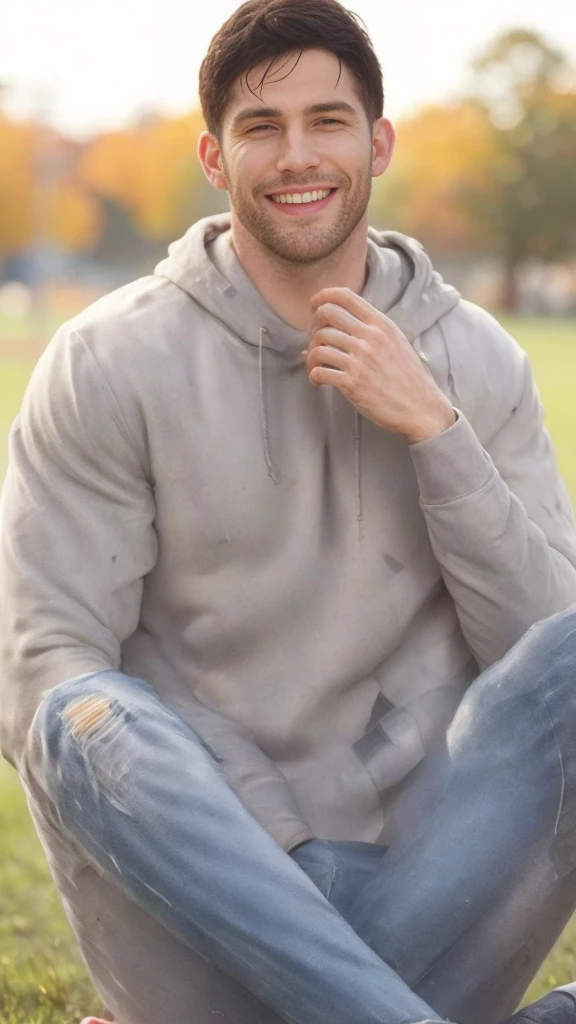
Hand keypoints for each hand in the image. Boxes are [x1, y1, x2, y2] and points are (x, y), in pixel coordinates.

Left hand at [305, 287, 455, 443]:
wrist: (421, 408)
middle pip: (325, 314)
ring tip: (316, 365)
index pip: (344, 296)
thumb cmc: (408, 377)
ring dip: (310, 354)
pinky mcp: (352, 383)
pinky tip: (318, 380)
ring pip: (319, 344)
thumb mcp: (396, 342)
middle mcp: (370, 338)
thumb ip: (372, 329)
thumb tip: (338, 324)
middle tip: (315, 341)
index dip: (322, 297)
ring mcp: (360, 360)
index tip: (314, 308)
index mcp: (381, 324)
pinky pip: (319, 371)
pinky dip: (313, 375)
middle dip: (313, 326)